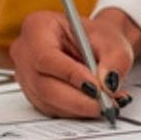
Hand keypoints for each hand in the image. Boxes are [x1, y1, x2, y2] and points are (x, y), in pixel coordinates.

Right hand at [11, 9, 135, 118]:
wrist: (93, 46)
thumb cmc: (96, 38)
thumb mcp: (112, 40)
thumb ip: (115, 59)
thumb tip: (107, 84)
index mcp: (37, 27)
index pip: (46, 56)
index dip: (70, 75)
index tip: (95, 87)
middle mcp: (25, 52)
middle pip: (44, 85)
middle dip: (77, 100)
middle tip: (104, 104)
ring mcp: (26, 76)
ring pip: (48, 102)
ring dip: (79, 108)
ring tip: (106, 104)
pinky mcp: (34, 95)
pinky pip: (52, 110)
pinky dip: (76, 112)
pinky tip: (94, 106)